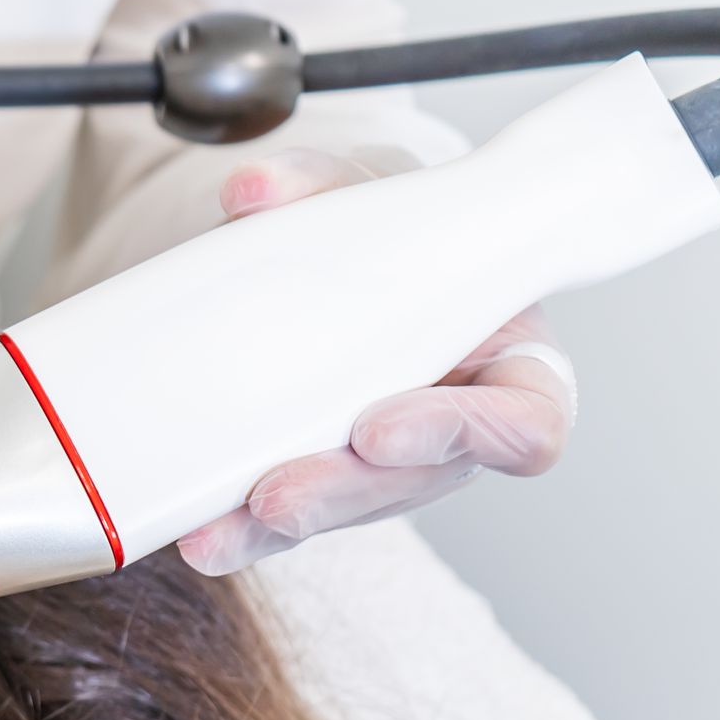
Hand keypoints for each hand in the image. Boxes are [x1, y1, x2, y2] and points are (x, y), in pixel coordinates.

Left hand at [175, 147, 579, 576]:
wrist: (355, 258)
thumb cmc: (396, 232)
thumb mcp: (375, 191)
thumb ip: (324, 183)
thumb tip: (255, 190)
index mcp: (509, 361)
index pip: (526, 420)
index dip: (465, 433)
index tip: (378, 429)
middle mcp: (453, 428)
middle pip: (415, 484)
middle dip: (340, 493)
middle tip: (275, 494)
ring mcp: (388, 468)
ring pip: (344, 512)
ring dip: (276, 528)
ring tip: (215, 529)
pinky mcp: (324, 484)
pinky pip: (283, 520)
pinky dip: (235, 530)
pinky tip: (194, 536)